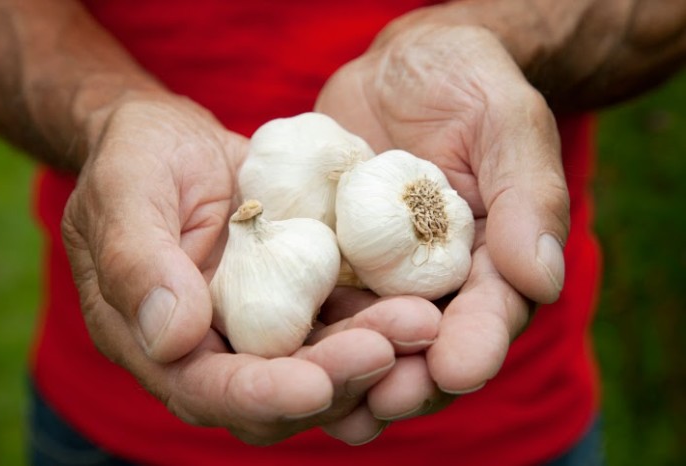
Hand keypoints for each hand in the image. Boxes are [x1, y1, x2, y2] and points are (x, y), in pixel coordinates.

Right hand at [60, 94, 439, 444]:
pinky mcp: (299, 297)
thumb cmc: (137, 158)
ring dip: (372, 352)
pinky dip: (379, 318)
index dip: (260, 395)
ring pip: (322, 364)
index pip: (207, 389)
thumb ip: (136, 260)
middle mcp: (213, 346)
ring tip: (418, 322)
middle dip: (335, 378)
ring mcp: (261, 324)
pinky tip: (418, 301)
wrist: (177, 141)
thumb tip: (171, 337)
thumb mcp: (126, 189)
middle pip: (278, 393)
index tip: (315, 385)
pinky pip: (343, 320)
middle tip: (389, 347)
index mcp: (153, 338)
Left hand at [317, 25, 568, 400]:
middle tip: (385, 402)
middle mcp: (436, 279)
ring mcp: (380, 274)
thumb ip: (528, 195)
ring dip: (350, 370)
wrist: (401, 69)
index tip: (458, 367)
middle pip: (427, 342)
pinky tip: (279, 353)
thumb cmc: (467, 83)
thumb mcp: (507, 122)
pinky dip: (303, 327)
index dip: (477, 341)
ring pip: (368, 334)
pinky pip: (317, 296)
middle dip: (410, 377)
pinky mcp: (332, 258)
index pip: (491, 310)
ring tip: (330, 399)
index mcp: (493, 258)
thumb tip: (543, 277)